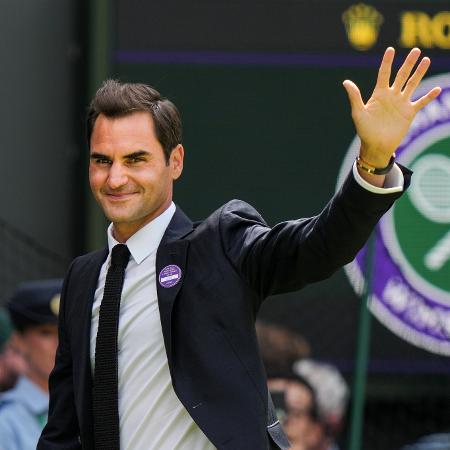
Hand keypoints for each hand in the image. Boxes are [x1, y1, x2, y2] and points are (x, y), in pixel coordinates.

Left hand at [343, 47, 440, 168]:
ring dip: (419, 73)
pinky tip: (438, 89)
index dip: (387, 62)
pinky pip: (421, 102)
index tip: (391, 49)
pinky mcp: (409, 113)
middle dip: (408, 63)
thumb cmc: (365, 130)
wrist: (376, 146)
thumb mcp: (358, 113)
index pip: (384, 74)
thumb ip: (355, 97)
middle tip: (415, 50)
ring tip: (426, 60)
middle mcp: (391, 96)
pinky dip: (429, 96)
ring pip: (413, 84)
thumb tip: (345, 82)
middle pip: (401, 75)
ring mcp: (401, 103)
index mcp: (378, 94)